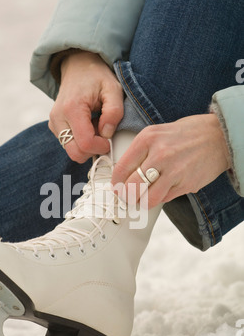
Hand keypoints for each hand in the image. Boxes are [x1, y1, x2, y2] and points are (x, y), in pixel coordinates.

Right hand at [49, 52, 123, 162]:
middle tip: (103, 134)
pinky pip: (69, 144)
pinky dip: (81, 141)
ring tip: (96, 125)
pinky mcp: (54, 127)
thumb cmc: (97, 77)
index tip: (109, 139)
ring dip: (88, 145)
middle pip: (75, 153)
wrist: (78, 66)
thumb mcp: (113, 89)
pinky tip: (88, 125)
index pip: (85, 143)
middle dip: (93, 150)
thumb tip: (107, 134)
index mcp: (72, 108)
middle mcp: (58, 118)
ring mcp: (54, 123)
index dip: (101, 147)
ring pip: (72, 151)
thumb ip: (114, 112)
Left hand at [111, 114, 231, 208]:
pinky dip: (161, 198)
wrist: (219, 136)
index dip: (116, 183)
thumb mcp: (157, 133)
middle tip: (129, 196)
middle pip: (131, 187)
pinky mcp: (186, 184)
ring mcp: (174, 171)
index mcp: (147, 139)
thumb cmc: (186, 134)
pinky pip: (165, 199)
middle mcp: (159, 154)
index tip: (117, 187)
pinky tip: (165, 188)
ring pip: (147, 199)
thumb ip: (139, 152)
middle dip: (127, 196)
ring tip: (145, 196)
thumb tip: (123, 175)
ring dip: (143, 202)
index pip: (121, 168)